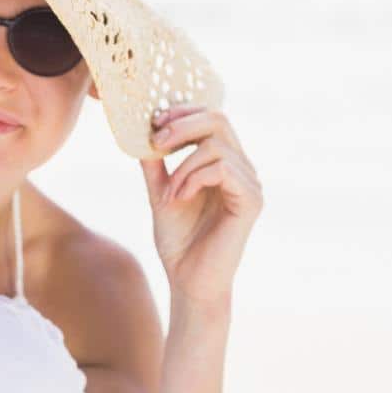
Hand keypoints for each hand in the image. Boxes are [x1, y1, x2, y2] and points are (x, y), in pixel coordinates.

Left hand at [140, 106, 262, 315]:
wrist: (188, 280)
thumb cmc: (178, 240)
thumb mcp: (159, 192)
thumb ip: (155, 164)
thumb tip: (140, 131)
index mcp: (223, 162)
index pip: (212, 118)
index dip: (183, 112)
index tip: (153, 120)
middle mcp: (242, 168)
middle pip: (219, 119)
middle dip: (181, 125)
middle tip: (155, 140)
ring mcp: (250, 183)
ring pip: (216, 145)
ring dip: (181, 165)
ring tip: (166, 193)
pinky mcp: (251, 201)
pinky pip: (222, 168)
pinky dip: (193, 178)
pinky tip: (178, 198)